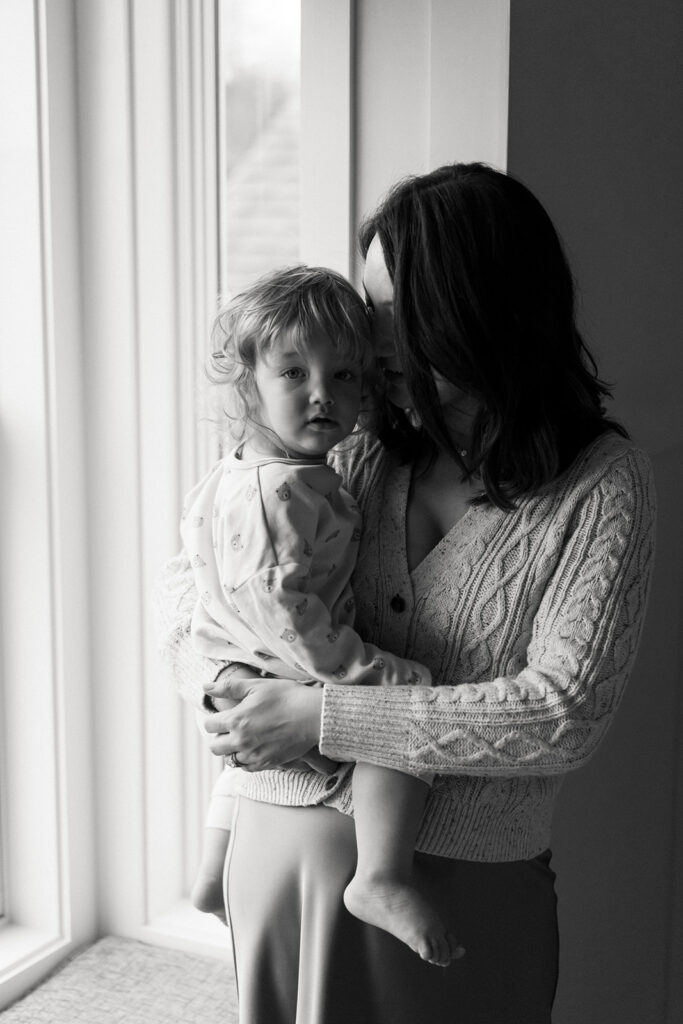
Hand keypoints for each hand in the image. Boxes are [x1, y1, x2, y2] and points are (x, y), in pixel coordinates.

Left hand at [203, 677, 323, 770]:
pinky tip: (255, 747)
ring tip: (244, 738)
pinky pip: (247, 767)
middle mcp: (241, 741)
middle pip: (214, 747)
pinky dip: (246, 759)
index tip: (224, 715)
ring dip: (232, 749)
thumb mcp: (256, 685)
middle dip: (219, 737)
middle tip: (231, 728)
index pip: (209, 725)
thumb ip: (228, 687)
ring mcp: (254, 755)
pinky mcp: (267, 764)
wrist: (313, 716)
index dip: (214, 719)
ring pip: (230, 759)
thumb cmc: (286, 696)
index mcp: (236, 720)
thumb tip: (205, 687)